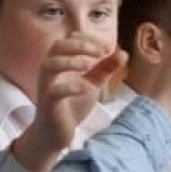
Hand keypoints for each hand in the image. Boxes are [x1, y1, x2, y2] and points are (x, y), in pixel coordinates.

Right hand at [15, 36, 125, 171]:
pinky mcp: (48, 104)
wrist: (57, 132)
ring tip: (90, 65)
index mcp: (60, 62)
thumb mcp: (92, 84)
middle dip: (80, 45)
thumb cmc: (72, 104)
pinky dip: (68, 87)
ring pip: (50, 65)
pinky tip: (83, 88)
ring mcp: (47, 86)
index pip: (69, 40)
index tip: (108, 47)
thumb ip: (105, 69)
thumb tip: (123, 53)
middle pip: (57, 46)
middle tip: (101, 52)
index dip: (88, 39)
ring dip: (71, 61)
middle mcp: (50, 71)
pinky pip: (53, 92)